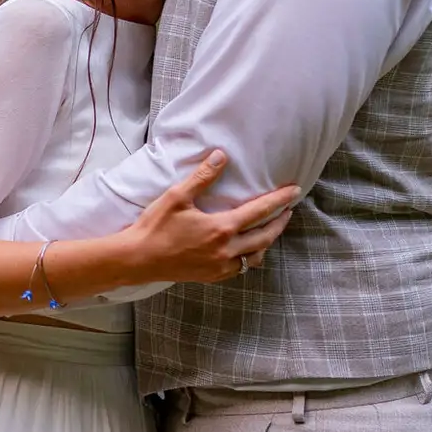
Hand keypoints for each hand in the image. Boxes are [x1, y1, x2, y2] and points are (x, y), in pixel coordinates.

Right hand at [124, 149, 297, 283]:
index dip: (279, 200)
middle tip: (289, 211)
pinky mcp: (212, 276)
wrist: (137, 259)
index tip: (294, 191)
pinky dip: (249, 257)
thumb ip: (202, 177)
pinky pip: (240, 268)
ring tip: (270, 229)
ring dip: (266, 241)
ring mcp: (220, 266)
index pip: (259, 211)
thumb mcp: (177, 197)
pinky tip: (247, 250)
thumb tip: (221, 156)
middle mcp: (227, 250)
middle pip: (265, 236)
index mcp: (221, 228)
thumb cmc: (155, 226)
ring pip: (255, 255)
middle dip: (280, 222)